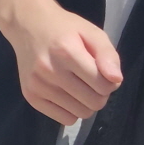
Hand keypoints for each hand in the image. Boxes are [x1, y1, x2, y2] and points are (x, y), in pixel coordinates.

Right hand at [2, 1, 121, 125]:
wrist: (27, 24)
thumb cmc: (64, 28)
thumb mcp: (91, 32)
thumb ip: (108, 54)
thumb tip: (116, 80)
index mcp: (67, 51)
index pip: (104, 85)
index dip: (110, 81)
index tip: (102, 71)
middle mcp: (50, 71)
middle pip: (94, 103)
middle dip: (100, 93)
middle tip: (91, 79)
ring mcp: (38, 86)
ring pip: (81, 114)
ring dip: (86, 103)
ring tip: (79, 85)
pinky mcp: (31, 97)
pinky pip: (65, 120)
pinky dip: (71, 110)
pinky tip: (66, 94)